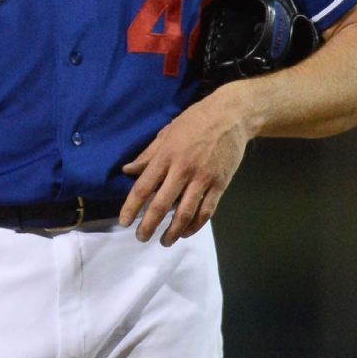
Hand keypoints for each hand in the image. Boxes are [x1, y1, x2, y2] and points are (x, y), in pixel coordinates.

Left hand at [120, 86, 251, 245]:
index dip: (131, 207)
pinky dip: (196, 225)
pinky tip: (186, 232)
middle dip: (149, 225)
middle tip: (140, 238)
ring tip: (164, 241)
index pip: (143, 187)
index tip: (124, 221)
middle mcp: (183, 169)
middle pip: (162, 204)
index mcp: (166, 156)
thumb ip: (147, 155)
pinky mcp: (220, 184)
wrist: (232, 116)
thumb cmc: (194, 122)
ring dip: (173, 231)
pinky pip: (207, 210)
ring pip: (186, 213)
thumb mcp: (166, 133)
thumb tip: (127, 171)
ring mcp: (204, 178)